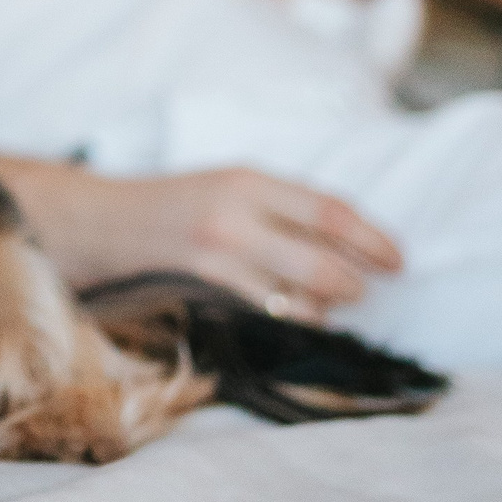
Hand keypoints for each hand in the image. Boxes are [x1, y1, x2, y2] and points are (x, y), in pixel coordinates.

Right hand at [116, 165, 400, 320]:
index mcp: (249, 181)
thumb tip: (351, 242)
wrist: (103, 222)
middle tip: (365, 290)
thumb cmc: (178, 204)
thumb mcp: (232, 187)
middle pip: (320, 263)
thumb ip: (284, 208)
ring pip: (295, 299)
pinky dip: (290, 320)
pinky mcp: (201, 292)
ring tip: (326, 304)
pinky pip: (265, 317)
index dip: (371, 238)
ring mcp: (216, 259)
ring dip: (323, 308)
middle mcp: (235, 217)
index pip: (329, 211)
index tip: (398, 260)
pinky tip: (295, 316)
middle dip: (353, 283)